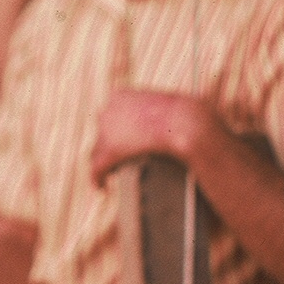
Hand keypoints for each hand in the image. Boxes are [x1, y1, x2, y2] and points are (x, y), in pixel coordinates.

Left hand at [89, 89, 210, 187]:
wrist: (184, 122)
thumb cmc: (185, 113)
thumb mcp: (173, 105)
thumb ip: (165, 111)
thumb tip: (173, 119)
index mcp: (120, 96)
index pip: (110, 114)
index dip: (117, 128)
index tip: (127, 138)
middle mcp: (108, 111)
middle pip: (103, 132)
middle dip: (112, 144)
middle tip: (124, 156)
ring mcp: (106, 131)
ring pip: (99, 150)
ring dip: (104, 162)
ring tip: (111, 172)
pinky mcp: (110, 151)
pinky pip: (98, 167)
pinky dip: (98, 178)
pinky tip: (102, 187)